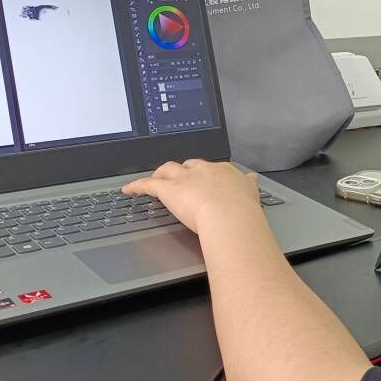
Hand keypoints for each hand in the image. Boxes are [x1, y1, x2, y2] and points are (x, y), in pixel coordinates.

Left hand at [123, 160, 261, 236]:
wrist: (231, 215)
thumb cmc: (243, 210)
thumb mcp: (252, 194)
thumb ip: (249, 186)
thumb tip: (252, 179)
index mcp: (223, 172)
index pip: (211, 168)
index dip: (204, 173)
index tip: (203, 177)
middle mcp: (203, 171)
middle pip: (188, 165)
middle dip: (182, 170)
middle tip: (178, 178)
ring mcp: (185, 179)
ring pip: (168, 170)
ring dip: (160, 174)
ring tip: (155, 179)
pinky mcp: (168, 189)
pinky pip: (148, 184)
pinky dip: (137, 186)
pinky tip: (128, 189)